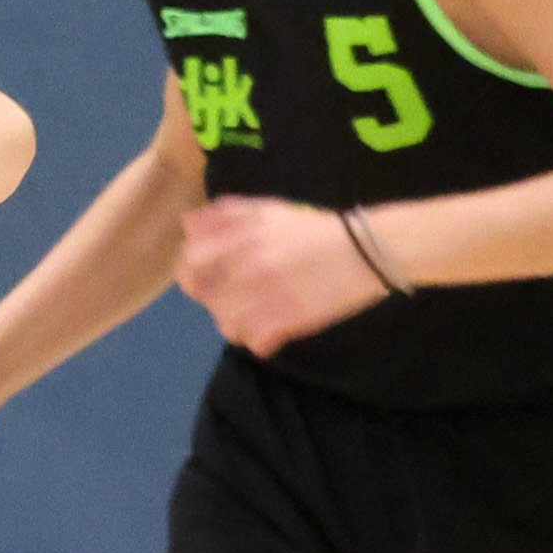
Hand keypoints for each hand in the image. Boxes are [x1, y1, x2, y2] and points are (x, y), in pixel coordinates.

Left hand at [178, 198, 388, 356]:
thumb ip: (224, 215)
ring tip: (258, 313)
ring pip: (226, 324)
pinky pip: (253, 343)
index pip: (188, 264)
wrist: (364, 251)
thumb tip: (188, 225)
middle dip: (217, 298)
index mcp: (238, 238)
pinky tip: (274, 328)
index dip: (193, 274)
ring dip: (238, 322)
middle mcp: (244, 267)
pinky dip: (261, 340)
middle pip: (205, 298)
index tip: (208, 277)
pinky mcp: (284, 322)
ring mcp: (262, 297)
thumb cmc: (314, 228)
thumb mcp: (268, 210)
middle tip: (238, 296)